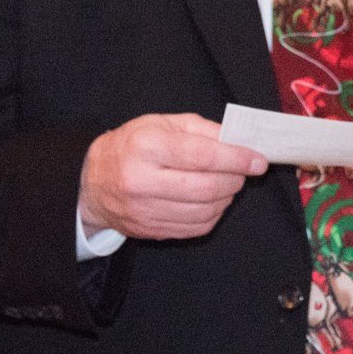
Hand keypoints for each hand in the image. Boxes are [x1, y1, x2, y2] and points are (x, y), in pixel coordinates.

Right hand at [78, 113, 266, 240]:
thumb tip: (240, 141)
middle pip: (206, 187)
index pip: (202, 156)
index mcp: (146, 146)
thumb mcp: (163, 124)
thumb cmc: (132, 146)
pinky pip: (195, 228)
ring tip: (226, 184)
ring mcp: (144, 210)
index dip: (237, 158)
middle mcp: (141, 180)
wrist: (94, 181)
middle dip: (235, 179)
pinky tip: (210, 201)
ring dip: (226, 198)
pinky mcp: (149, 230)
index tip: (258, 160)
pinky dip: (213, 214)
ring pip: (204, 211)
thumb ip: (204, 130)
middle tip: (242, 171)